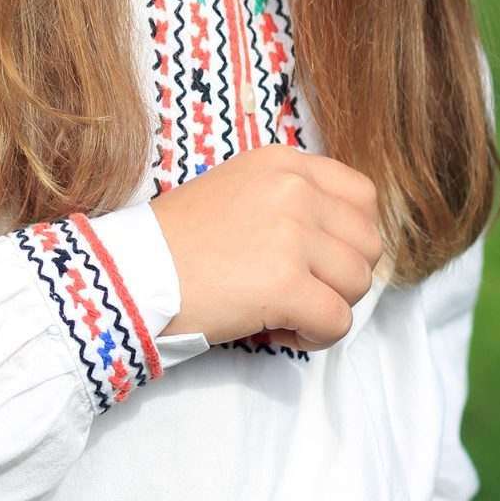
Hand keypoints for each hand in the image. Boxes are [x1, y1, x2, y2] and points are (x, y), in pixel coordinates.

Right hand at [149, 145, 384, 351]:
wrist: (131, 272)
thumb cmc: (178, 242)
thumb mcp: (239, 191)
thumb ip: (291, 201)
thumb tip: (339, 243)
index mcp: (284, 163)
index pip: (362, 197)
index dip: (350, 238)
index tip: (319, 260)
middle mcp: (294, 189)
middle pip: (367, 244)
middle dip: (341, 278)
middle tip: (299, 292)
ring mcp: (292, 234)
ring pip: (357, 284)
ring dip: (327, 308)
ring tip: (282, 312)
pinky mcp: (285, 283)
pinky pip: (337, 322)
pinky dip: (314, 337)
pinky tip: (277, 330)